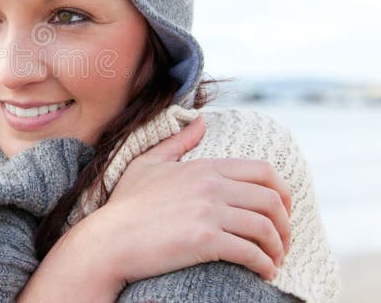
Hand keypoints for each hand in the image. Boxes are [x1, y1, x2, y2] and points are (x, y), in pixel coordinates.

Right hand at [96, 116, 292, 287]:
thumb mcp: (148, 164)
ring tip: (273, 262)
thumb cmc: (125, 205)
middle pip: (272, 200)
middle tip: (282, 243)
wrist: (108, 240)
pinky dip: (265, 266)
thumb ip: (177, 142)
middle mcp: (211, 185)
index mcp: (203, 167)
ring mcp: (208, 212)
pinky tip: (263, 273)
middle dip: (286, 225)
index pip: (264, 171)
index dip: (283, 193)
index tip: (283, 212)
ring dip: (278, 249)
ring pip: (266, 228)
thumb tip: (201, 121)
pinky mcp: (205, 240)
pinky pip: (251, 253)